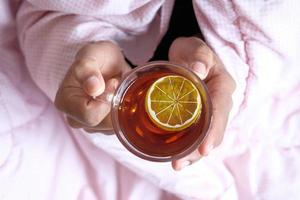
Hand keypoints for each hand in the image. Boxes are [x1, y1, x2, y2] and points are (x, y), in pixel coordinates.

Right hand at [55, 41, 130, 131]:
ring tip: (117, 90)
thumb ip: (88, 68)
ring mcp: (88, 124)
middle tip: (117, 84)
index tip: (112, 82)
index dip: (105, 100)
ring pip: (111, 128)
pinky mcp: (102, 127)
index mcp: (65, 101)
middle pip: (101, 125)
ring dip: (120, 108)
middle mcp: (74, 117)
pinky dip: (124, 113)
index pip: (89, 115)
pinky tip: (120, 98)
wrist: (109, 62)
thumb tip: (93, 88)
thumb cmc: (98, 56)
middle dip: (114, 104)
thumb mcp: (92, 53)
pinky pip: (118, 127)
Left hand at [168, 37, 235, 169]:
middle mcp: (218, 102)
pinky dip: (187, 146)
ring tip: (177, 165)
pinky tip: (176, 156)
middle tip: (180, 163)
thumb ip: (198, 56)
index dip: (213, 131)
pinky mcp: (197, 116)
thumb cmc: (191, 51)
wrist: (186, 56)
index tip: (203, 149)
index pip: (220, 111)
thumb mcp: (195, 48)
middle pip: (213, 131)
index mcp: (222, 86)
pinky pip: (195, 133)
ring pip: (204, 136)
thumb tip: (199, 71)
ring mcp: (208, 111)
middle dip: (199, 150)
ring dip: (192, 153)